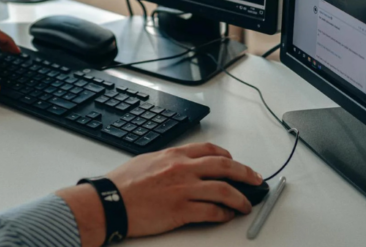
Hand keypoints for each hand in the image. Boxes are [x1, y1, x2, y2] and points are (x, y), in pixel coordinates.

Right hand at [57, 143, 262, 246]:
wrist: (109, 202)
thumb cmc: (122, 184)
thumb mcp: (147, 161)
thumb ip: (168, 162)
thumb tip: (183, 166)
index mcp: (174, 155)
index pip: (209, 150)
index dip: (227, 155)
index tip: (234, 160)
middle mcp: (182, 169)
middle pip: (224, 166)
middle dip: (244, 172)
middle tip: (255, 179)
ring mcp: (183, 189)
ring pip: (223, 190)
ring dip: (240, 198)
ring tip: (246, 204)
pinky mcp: (181, 211)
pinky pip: (211, 211)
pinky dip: (223, 214)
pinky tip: (227, 216)